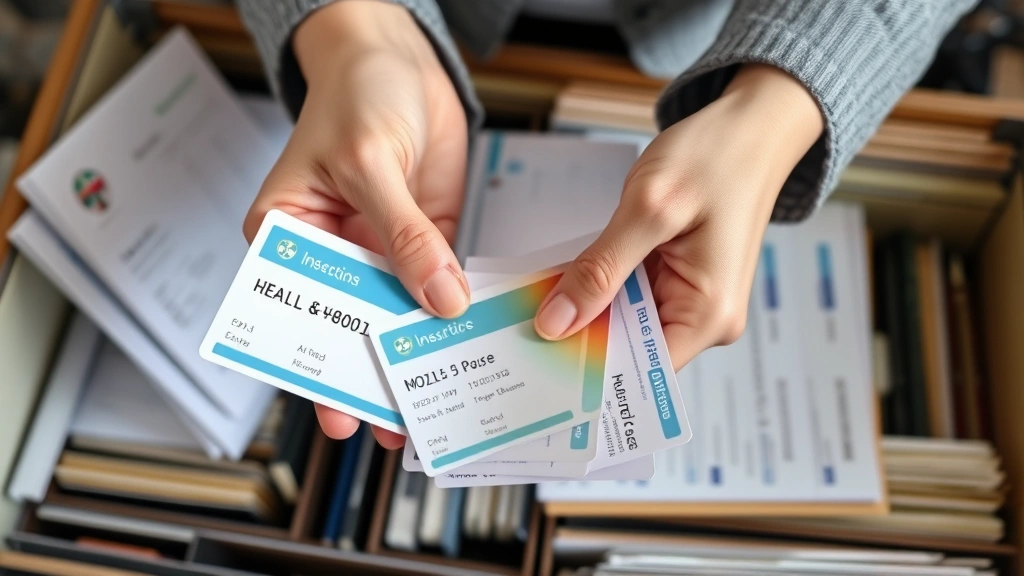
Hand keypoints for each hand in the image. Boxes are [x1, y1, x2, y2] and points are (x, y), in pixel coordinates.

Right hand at [243, 1, 469, 447]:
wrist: (397, 56)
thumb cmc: (356, 93)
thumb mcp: (369, 164)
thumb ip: (404, 236)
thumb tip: (439, 301)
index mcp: (286, 236)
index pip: (296, 313)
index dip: (316, 366)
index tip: (339, 412)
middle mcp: (330, 251)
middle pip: (349, 324)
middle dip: (372, 373)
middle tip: (396, 424)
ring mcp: (378, 247)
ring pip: (396, 312)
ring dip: (415, 351)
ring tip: (437, 400)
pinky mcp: (423, 237)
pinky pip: (437, 282)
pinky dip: (451, 312)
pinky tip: (465, 342)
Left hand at [534, 64, 823, 370]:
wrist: (753, 124)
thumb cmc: (717, 155)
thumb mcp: (649, 209)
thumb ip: (601, 269)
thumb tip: (556, 323)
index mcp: (708, 314)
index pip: (640, 371)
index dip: (588, 369)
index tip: (536, 364)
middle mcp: (705, 318)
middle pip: (628, 350)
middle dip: (579, 337)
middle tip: (519, 329)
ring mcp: (692, 300)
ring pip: (623, 322)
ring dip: (585, 308)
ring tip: (535, 301)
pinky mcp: (678, 280)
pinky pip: (630, 296)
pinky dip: (599, 286)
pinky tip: (566, 278)